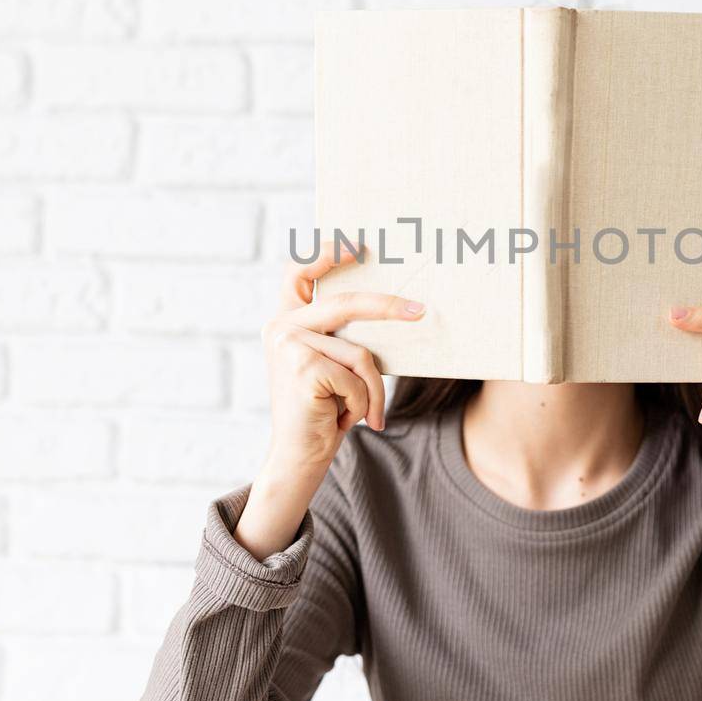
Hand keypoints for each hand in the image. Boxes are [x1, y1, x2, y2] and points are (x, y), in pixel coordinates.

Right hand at [260, 246, 423, 473]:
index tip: (359, 245)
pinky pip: (356, 377)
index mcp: (286, 320)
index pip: (299, 272)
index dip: (327, 253)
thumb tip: (397, 307)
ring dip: (372, 388)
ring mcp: (289, 347)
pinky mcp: (303, 369)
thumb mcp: (332, 364)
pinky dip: (363, 402)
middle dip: (388, 307)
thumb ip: (343, 336)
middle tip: (420, 311)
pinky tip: (344, 419)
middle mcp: (281, 328)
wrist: (299, 455)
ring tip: (364, 411)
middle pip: (345, 304)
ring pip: (360, 353)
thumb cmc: (324, 408)